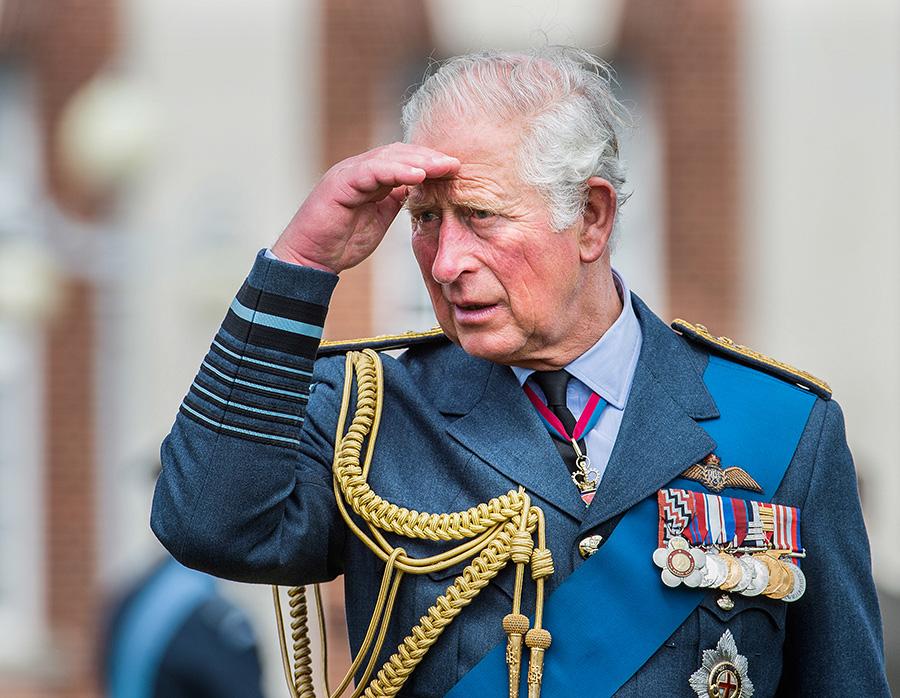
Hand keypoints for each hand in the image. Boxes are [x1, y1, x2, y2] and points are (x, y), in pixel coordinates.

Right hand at [271, 143, 459, 273]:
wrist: (309, 260)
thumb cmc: (341, 242)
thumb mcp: (379, 218)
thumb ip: (396, 201)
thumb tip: (421, 191)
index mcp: (370, 177)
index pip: (405, 161)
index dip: (430, 163)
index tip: (457, 170)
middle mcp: (359, 169)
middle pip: (400, 153)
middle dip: (430, 157)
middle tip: (457, 163)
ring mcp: (348, 173)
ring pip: (388, 158)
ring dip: (419, 161)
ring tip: (444, 166)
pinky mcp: (339, 183)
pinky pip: (371, 171)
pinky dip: (396, 171)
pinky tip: (418, 175)